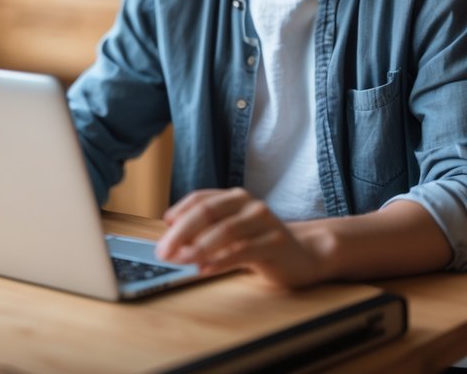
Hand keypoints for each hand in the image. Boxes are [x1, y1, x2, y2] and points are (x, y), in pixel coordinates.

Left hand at [154, 188, 328, 288]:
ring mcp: (264, 222)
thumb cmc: (259, 242)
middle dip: (181, 234)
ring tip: (182, 261)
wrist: (303, 255)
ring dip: (198, 248)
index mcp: (235, 197)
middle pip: (207, 213)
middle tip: (164, 252)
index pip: (200, 200)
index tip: (163, 231)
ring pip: (225, 232)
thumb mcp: (231, 230)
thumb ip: (205, 229)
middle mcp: (249, 204)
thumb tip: (171, 236)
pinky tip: (204, 269)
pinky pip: (243, 252)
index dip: (179, 214)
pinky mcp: (275, 244)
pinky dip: (220, 261)